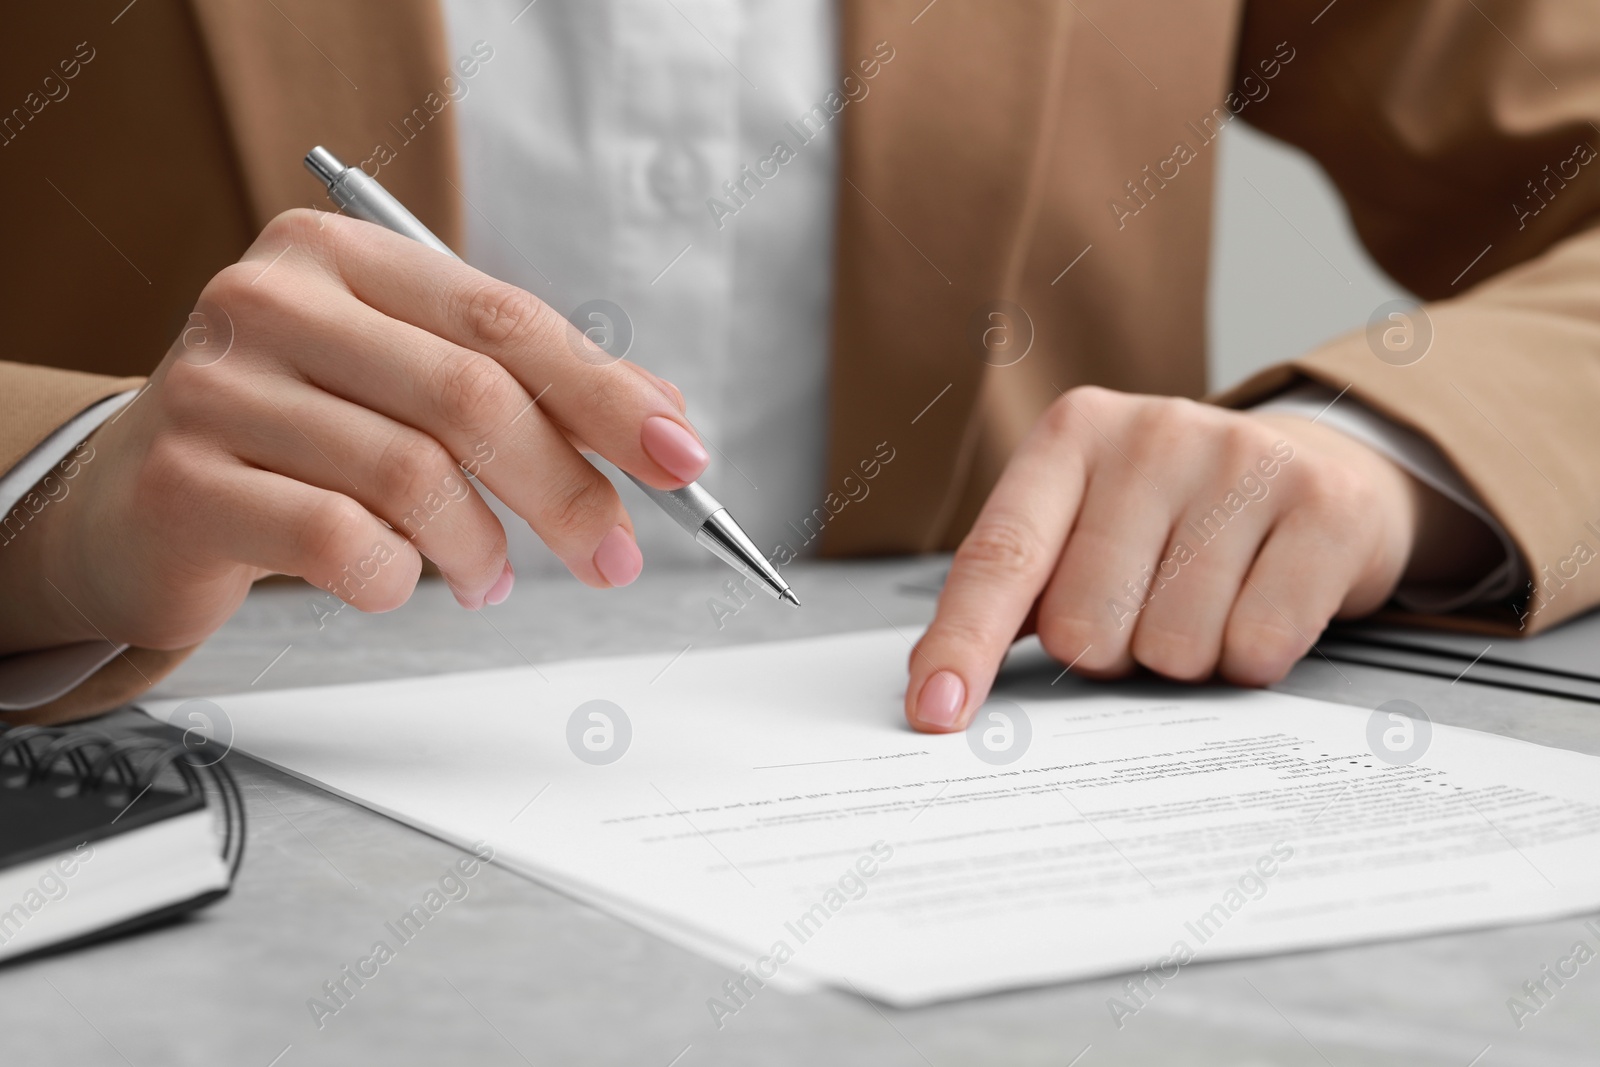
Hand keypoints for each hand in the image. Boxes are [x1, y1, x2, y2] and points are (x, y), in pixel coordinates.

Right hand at [0, 209, 704, 655]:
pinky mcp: (184, 482)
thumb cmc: (295, 438)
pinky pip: (342, 544)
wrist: (133, 501)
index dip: (607, 395)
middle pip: (471, 395)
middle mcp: (273, 299)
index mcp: (342, 257)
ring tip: (488, 576)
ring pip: (414, 476)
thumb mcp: (410, 387)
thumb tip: (663, 420)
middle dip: (566, 491)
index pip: (506, 320)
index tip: (680, 459)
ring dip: (481, 549)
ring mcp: (217, 385)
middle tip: (611, 556)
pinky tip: (396, 581)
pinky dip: (398, 580)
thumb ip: (530, 390)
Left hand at [905, 386, 1499, 731]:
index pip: (999, 557)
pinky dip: (1252, 659)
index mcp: (1072, 436)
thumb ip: (1014, 595)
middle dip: (1111, 652)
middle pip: (1086, 624)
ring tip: (1209, 603)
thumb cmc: (1176, 518)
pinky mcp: (1325, 504)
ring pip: (1173, 647)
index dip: (962, 643)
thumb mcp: (1086, 526)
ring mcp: (1242, 460)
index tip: (934, 713)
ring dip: (1185, 659)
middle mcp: (1152, 433)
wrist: (1322, 467)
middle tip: (1146, 611)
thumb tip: (937, 689)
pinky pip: (1258, 646)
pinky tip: (1261, 607)